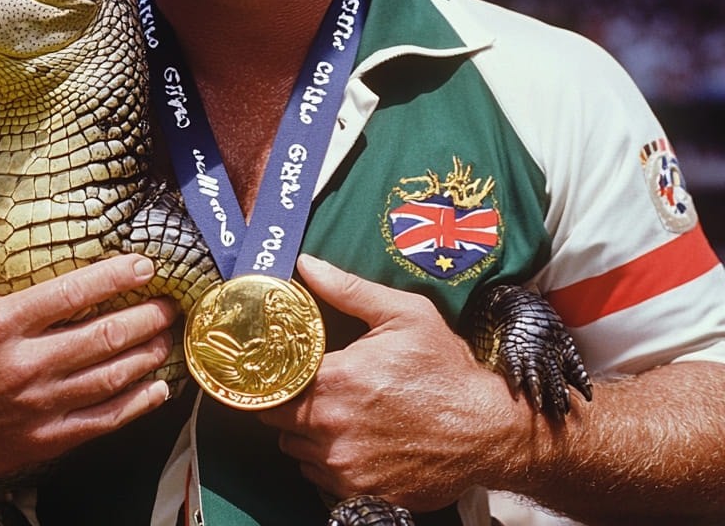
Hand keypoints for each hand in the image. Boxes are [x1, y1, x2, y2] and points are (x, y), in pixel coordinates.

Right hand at [0, 175, 178, 486]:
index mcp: (0, 324)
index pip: (72, 295)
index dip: (115, 277)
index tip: (145, 264)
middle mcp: (22, 367)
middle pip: (101, 338)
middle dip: (145, 318)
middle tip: (170, 304)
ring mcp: (34, 408)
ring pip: (107, 379)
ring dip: (145, 357)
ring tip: (168, 337)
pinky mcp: (40, 440)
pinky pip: (99, 423)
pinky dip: (134, 406)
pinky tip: (157, 389)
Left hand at [259, 255, 524, 510]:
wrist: (489, 430)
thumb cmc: (446, 369)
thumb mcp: (403, 314)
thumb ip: (347, 288)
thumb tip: (306, 263)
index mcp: (336, 380)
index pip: (271, 381)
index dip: (267, 372)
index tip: (270, 365)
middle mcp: (332, 427)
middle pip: (276, 417)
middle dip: (282, 400)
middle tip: (301, 385)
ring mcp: (345, 466)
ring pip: (294, 448)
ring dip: (301, 431)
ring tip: (328, 410)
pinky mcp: (360, 493)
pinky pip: (318, 476)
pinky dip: (323, 459)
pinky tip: (347, 439)